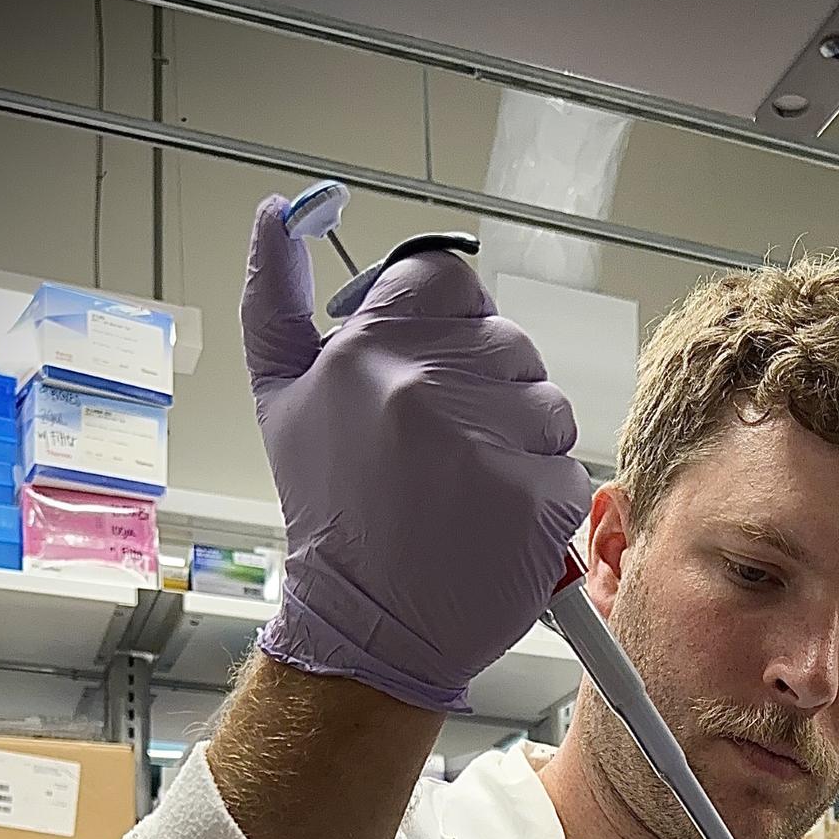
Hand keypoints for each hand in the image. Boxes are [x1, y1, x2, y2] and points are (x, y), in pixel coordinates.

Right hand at [240, 195, 590, 714]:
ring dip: (521, 436)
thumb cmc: (331, 515)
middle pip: (505, 338)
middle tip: (442, 444)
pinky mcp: (542, 498)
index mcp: (373, 352)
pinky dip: (542, 492)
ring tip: (469, 483)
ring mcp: (494, 444)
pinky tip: (494, 517)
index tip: (428, 364)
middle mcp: (434, 389)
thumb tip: (272, 214)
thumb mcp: (281, 397)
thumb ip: (275, 297)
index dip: (444, 319)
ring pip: (546, 400)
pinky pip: (566, 464)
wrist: (368, 624)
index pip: (448, 276)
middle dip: (484, 384)